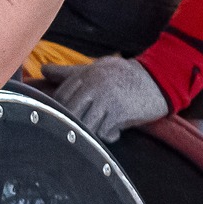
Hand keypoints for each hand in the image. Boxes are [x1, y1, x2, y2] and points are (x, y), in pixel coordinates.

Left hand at [41, 56, 168, 140]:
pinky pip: (103, 132)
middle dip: (72, 124)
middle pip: (69, 112)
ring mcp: (105, 99)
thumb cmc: (124, 74)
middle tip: (79, 132)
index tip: (67, 119)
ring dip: (91, 132)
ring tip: (101, 129)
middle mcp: (93, 86)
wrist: (158, 79)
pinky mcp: (118, 112)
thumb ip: (69, 73)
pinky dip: (108, 135)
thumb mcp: (96, 68)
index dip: (61, 110)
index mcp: (85, 75)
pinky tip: (115, 131)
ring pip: (85, 125)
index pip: (61, 97)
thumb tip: (43, 69)